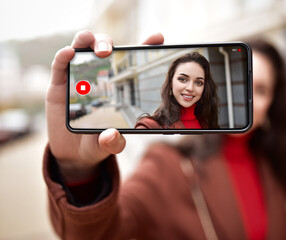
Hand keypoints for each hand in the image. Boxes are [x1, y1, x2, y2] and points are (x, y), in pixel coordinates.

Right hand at [46, 30, 163, 181]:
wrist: (74, 153)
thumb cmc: (97, 143)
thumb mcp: (109, 144)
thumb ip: (113, 142)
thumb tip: (112, 136)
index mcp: (116, 85)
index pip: (130, 61)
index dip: (144, 46)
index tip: (157, 38)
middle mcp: (98, 77)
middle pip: (103, 48)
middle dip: (106, 43)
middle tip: (109, 52)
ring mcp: (78, 78)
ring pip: (82, 48)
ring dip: (87, 41)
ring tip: (92, 46)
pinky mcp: (59, 84)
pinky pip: (60, 65)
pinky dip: (64, 56)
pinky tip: (69, 54)